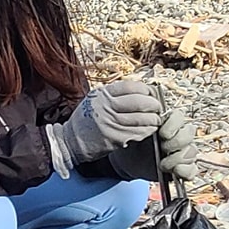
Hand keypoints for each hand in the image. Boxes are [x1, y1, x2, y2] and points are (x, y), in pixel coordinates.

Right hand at [46, 79, 162, 175]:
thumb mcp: (95, 100)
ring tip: (156, 119)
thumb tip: (140, 93)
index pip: (130, 87)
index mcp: (102, 95)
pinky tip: (150, 129)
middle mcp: (106, 107)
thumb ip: (113, 95)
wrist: (70, 141)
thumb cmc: (85, 120)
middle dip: (153, 104)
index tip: (150, 93)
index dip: (145, 89)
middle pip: (139, 102)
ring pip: (141, 119)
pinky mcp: (115, 139)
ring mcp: (111, 124)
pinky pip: (137, 133)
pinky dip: (147, 131)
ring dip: (153, 119)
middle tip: (158, 107)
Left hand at [108, 108, 198, 182]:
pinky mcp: (184, 168)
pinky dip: (185, 171)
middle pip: (188, 134)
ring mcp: (184, 152)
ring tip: (163, 164)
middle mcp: (180, 135)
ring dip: (178, 158)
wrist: (129, 161)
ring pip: (192, 152)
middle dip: (175, 143)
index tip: (162, 134)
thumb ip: (142, 124)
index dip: (173, 125)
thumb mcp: (134, 131)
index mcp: (169, 122)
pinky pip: (192, 169)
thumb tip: (146, 117)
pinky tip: (175, 171)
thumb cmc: (133, 143)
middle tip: (162, 148)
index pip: (180, 116)